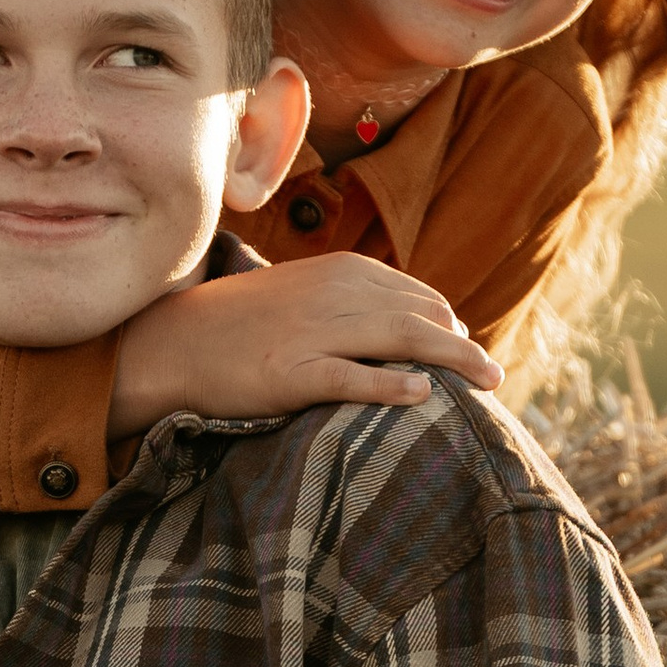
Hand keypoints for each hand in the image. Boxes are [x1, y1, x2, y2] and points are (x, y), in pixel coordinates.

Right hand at [108, 261, 502, 441]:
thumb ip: (351, 300)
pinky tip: (422, 394)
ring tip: (486, 382)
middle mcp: (334, 295)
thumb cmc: (240, 324)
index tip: (465, 349)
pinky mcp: (290, 372)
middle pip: (421, 317)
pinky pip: (351, 376)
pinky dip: (390, 383)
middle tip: (493, 375)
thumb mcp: (301, 292)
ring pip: (401, 341)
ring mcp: (313, 333)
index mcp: (340, 272)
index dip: (448, 324)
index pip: (417, 296)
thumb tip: (406, 319)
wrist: (173, 342)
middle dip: (463, 346)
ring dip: (452, 362)